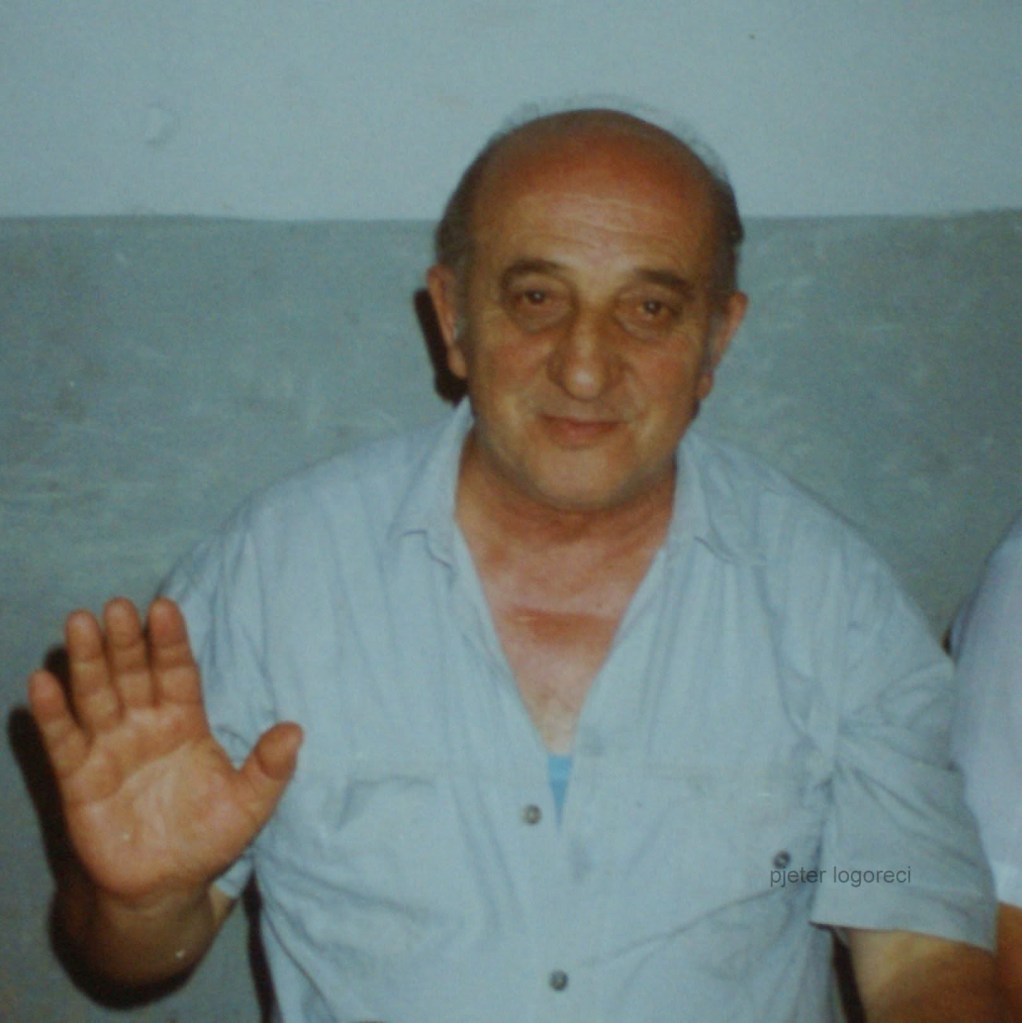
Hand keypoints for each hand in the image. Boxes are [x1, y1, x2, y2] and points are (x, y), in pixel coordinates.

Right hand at [28, 597, 301, 907]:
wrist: (165, 887)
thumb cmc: (209, 837)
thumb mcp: (249, 805)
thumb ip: (270, 768)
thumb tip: (296, 731)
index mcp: (186, 721)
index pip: (178, 671)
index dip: (171, 641)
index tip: (165, 608)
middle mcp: (145, 725)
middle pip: (134, 673)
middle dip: (126, 640)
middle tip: (117, 606)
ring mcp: (110, 748)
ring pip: (97, 695)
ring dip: (87, 661)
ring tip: (79, 624)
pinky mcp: (79, 779)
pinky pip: (64, 741)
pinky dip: (54, 714)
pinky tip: (43, 683)